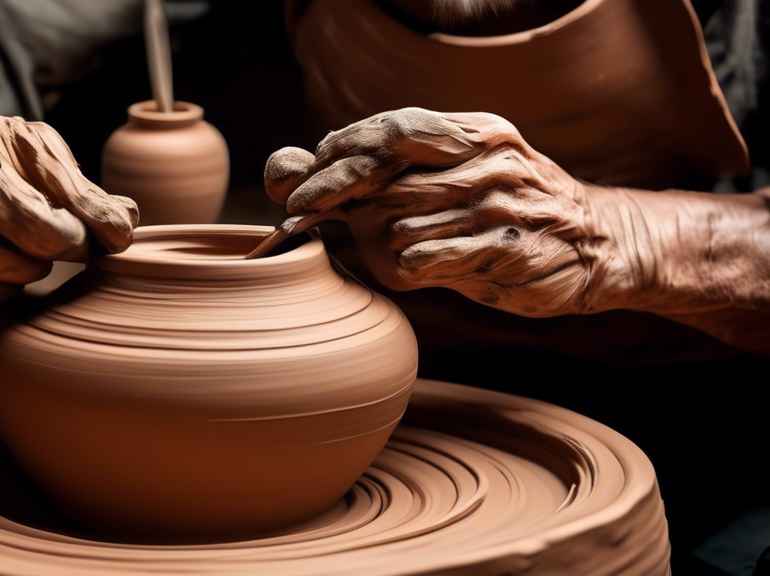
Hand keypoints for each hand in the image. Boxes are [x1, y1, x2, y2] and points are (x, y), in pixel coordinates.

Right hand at [0, 99, 137, 310]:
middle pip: (18, 257)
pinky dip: (4, 283)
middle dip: (60, 251)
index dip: (74, 235)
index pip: (30, 219)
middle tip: (74, 240)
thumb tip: (124, 224)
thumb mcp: (43, 153)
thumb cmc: (2, 152)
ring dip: (34, 268)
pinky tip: (2, 253)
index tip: (96, 235)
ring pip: (2, 281)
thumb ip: (85, 192)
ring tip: (31, 241)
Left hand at [265, 108, 625, 316]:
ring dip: (382, 242)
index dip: (338, 157)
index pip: (388, 131)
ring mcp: (498, 206)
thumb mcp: (466, 168)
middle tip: (309, 211)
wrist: (598, 243)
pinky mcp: (505, 252)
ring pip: (400, 224)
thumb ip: (399, 167)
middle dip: (340, 198)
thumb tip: (298, 168)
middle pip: (384, 177)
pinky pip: (428, 260)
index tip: (303, 183)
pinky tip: (422, 266)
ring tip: (399, 247)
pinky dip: (410, 266)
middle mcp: (486, 161)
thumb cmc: (510, 209)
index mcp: (473, 133)